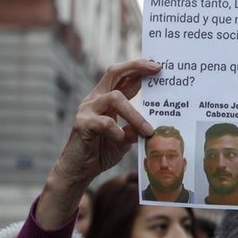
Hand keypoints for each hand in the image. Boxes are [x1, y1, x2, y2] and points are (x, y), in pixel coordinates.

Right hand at [37, 59, 161, 228]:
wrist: (79, 171)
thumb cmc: (101, 152)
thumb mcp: (124, 138)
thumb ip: (135, 127)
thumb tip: (154, 124)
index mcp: (105, 99)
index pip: (122, 77)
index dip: (139, 68)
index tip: (158, 66)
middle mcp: (94, 99)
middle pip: (114, 72)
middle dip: (136, 67)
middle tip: (155, 68)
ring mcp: (86, 110)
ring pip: (114, 98)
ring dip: (135, 115)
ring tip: (148, 130)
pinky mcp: (82, 124)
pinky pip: (105, 122)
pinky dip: (118, 132)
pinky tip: (122, 141)